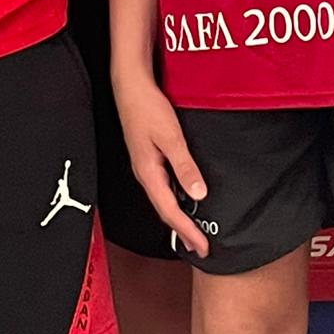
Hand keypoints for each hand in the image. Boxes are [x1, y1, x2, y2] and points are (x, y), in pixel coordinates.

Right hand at [115, 75, 209, 255]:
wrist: (131, 86)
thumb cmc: (147, 108)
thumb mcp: (171, 137)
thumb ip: (184, 166)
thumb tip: (198, 194)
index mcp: (148, 173)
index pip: (170, 212)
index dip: (187, 231)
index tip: (202, 246)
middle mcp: (145, 174)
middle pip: (165, 210)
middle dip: (182, 231)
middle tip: (200, 247)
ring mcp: (146, 166)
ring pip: (163, 199)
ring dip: (178, 217)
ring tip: (193, 230)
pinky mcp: (149, 157)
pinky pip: (163, 186)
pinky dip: (175, 200)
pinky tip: (184, 198)